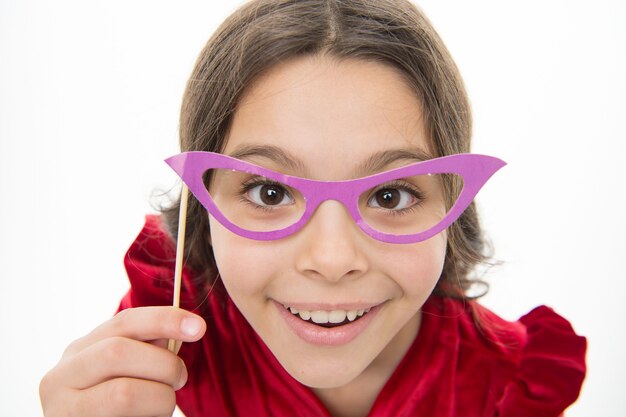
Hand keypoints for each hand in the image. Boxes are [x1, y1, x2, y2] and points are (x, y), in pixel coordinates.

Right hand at [39, 306, 205, 416]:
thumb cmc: (114, 409)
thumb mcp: (123, 372)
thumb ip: (144, 351)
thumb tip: (176, 330)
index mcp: (79, 352)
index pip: (124, 322)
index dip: (164, 319)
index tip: (198, 327)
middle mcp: (60, 377)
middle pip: (118, 352)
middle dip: (163, 364)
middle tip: (180, 379)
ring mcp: (63, 409)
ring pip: (123, 393)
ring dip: (160, 398)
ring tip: (163, 406)